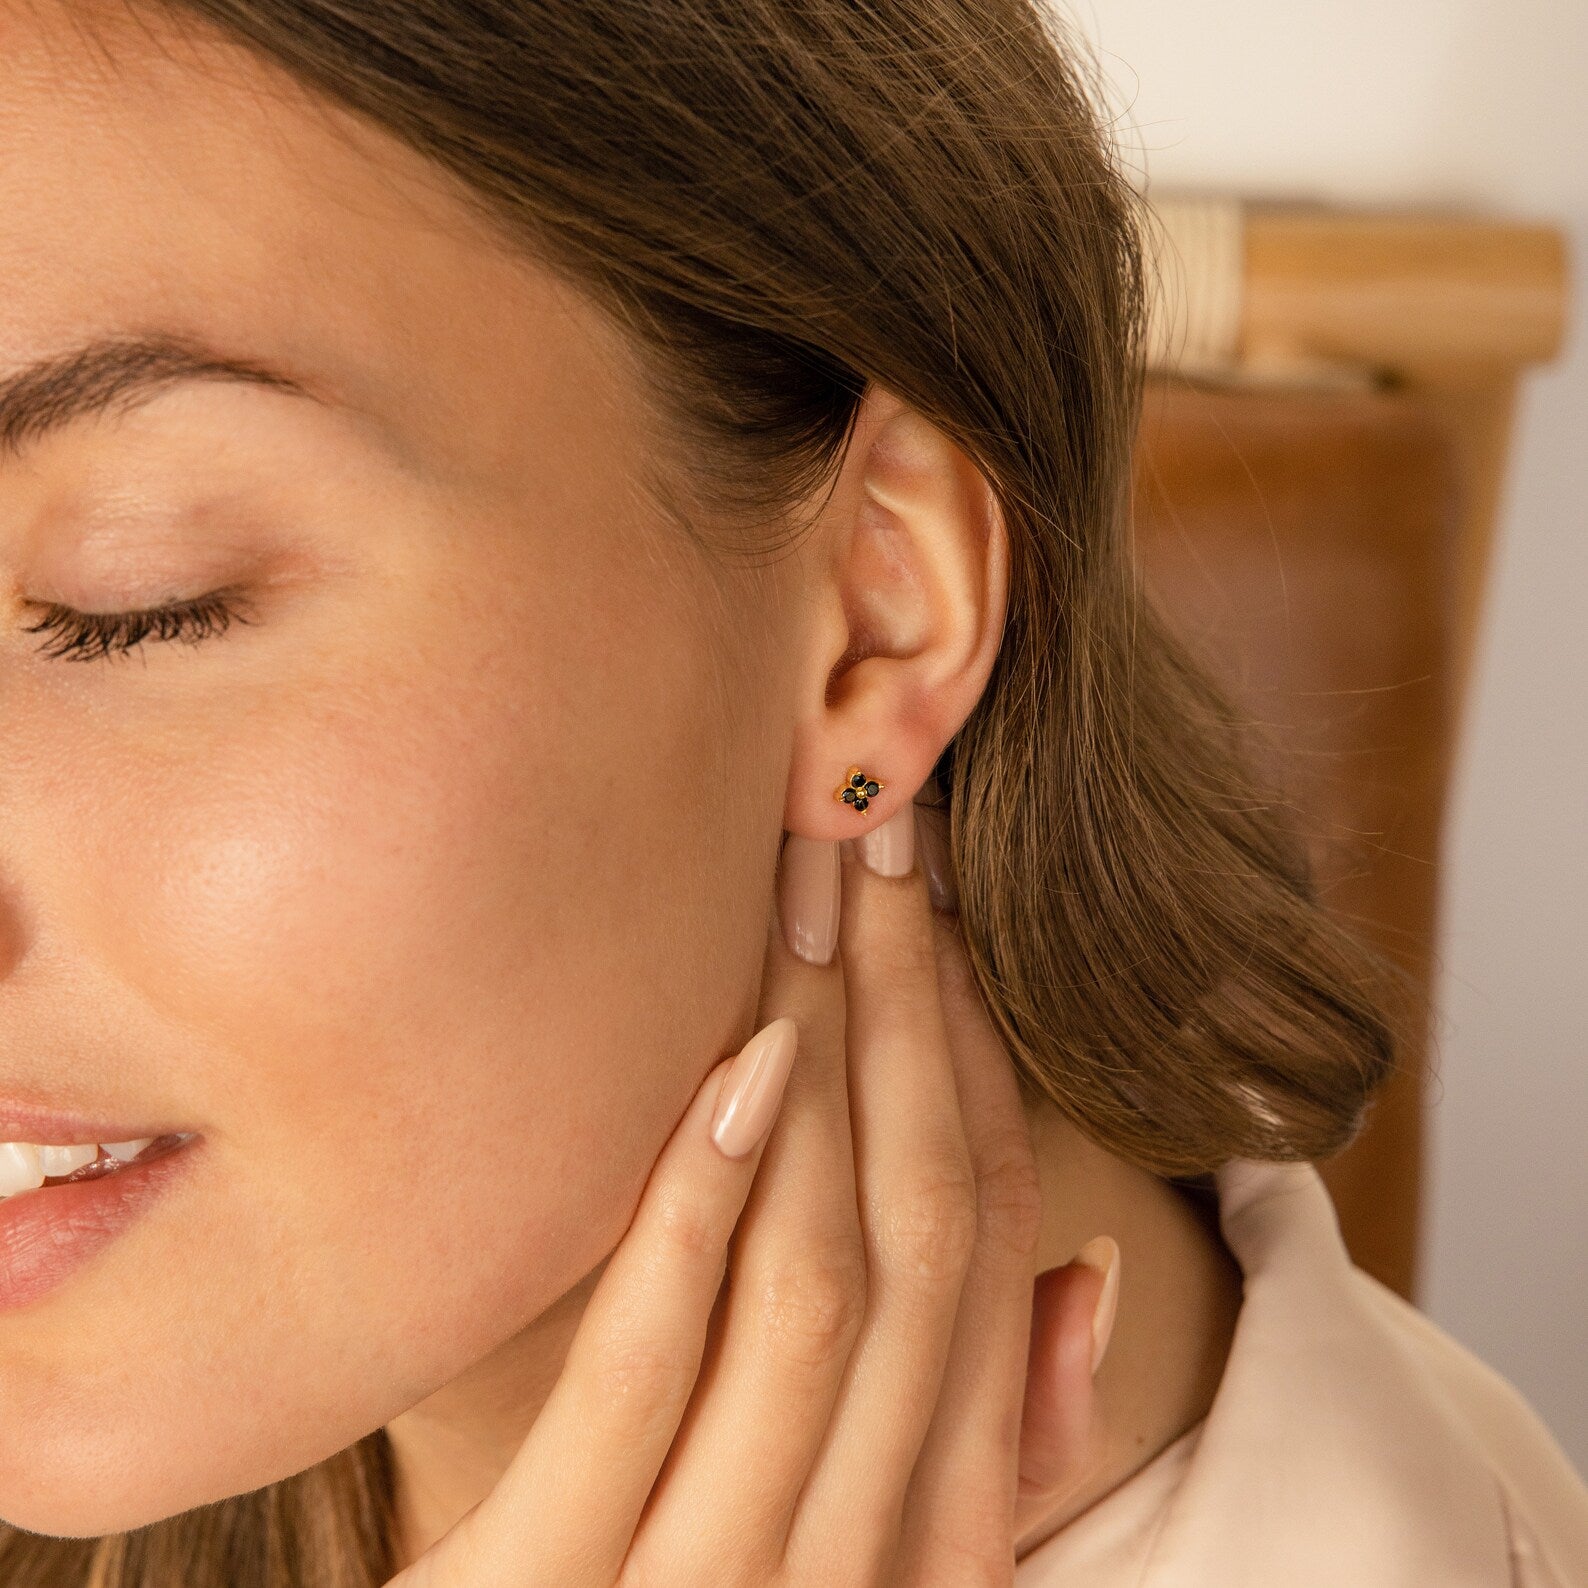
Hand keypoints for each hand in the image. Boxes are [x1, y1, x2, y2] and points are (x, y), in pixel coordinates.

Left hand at [387, 802, 1115, 1585]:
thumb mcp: (876, 1569)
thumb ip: (989, 1459)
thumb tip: (1084, 1272)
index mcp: (926, 1550)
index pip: (987, 1267)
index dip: (988, 1079)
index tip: (952, 923)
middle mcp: (856, 1564)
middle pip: (923, 1244)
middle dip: (918, 1025)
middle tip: (888, 838)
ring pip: (820, 1287)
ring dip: (832, 1072)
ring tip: (822, 901)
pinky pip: (650, 1368)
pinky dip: (706, 1208)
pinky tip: (740, 1061)